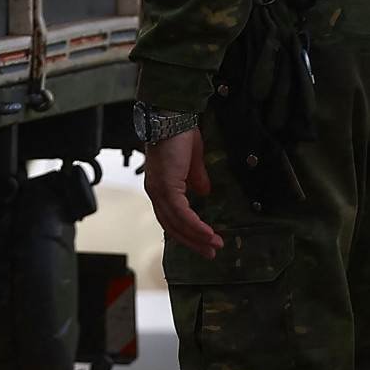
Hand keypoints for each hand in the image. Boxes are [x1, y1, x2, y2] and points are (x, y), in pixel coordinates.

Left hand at [146, 127, 223, 257]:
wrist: (173, 116)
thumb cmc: (180, 132)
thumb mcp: (192, 160)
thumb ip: (195, 178)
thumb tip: (203, 192)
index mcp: (160, 187)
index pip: (171, 218)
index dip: (187, 232)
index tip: (204, 241)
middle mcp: (155, 193)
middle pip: (172, 226)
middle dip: (192, 242)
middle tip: (210, 253)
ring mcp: (159, 190)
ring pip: (177, 224)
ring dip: (197, 237)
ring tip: (214, 245)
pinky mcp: (166, 186)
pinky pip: (182, 213)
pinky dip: (195, 225)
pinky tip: (208, 233)